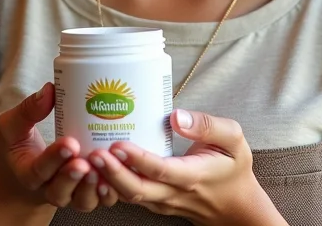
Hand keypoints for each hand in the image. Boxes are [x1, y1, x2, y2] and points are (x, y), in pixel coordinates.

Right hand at [0, 83, 118, 218]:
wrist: (26, 176)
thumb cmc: (20, 146)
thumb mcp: (13, 126)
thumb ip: (28, 109)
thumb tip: (50, 90)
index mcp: (28, 173)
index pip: (39, 169)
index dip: (55, 158)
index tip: (70, 143)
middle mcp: (49, 189)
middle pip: (60, 190)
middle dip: (73, 177)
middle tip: (84, 162)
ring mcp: (70, 195)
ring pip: (82, 200)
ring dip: (93, 188)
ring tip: (102, 172)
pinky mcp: (88, 195)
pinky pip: (100, 200)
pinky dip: (108, 194)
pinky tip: (116, 180)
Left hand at [87, 108, 282, 225]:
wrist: (235, 207)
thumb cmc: (234, 168)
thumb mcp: (234, 140)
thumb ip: (207, 125)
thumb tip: (176, 115)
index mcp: (193, 175)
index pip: (160, 170)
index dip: (137, 159)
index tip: (117, 144)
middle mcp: (174, 193)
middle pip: (137, 189)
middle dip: (111, 172)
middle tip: (91, 152)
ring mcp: (162, 202)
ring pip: (129, 196)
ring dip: (106, 180)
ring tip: (86, 157)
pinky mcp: (155, 203)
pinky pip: (130, 197)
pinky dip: (111, 184)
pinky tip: (96, 166)